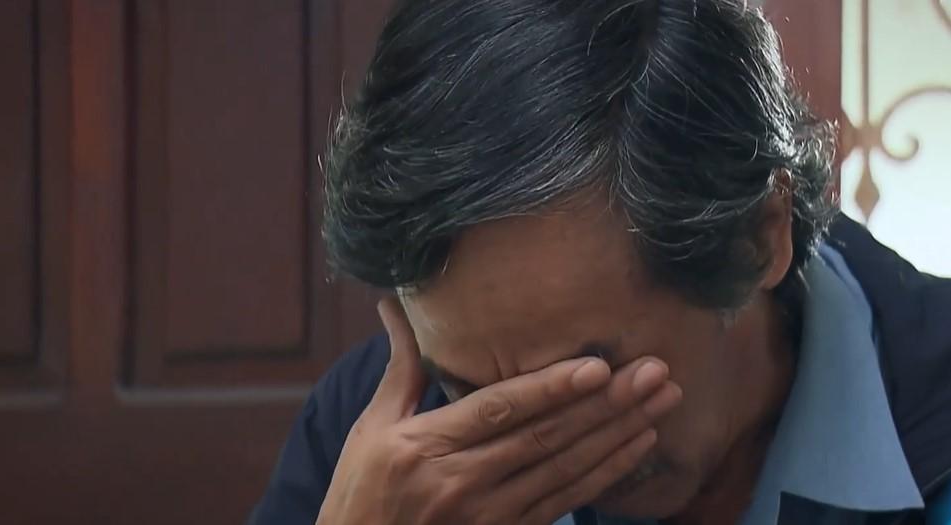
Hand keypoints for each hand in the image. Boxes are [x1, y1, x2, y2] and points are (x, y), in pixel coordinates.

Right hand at [316, 298, 681, 524]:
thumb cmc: (361, 493)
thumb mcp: (371, 429)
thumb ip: (402, 369)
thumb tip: (394, 306)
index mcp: (424, 446)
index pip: (498, 411)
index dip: (549, 389)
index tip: (598, 366)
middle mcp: (460, 482)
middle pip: (544, 438)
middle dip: (606, 404)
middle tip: (656, 372)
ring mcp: (487, 515)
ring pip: (564, 469)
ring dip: (618, 434)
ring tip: (662, 401)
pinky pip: (565, 501)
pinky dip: (606, 473)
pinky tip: (637, 444)